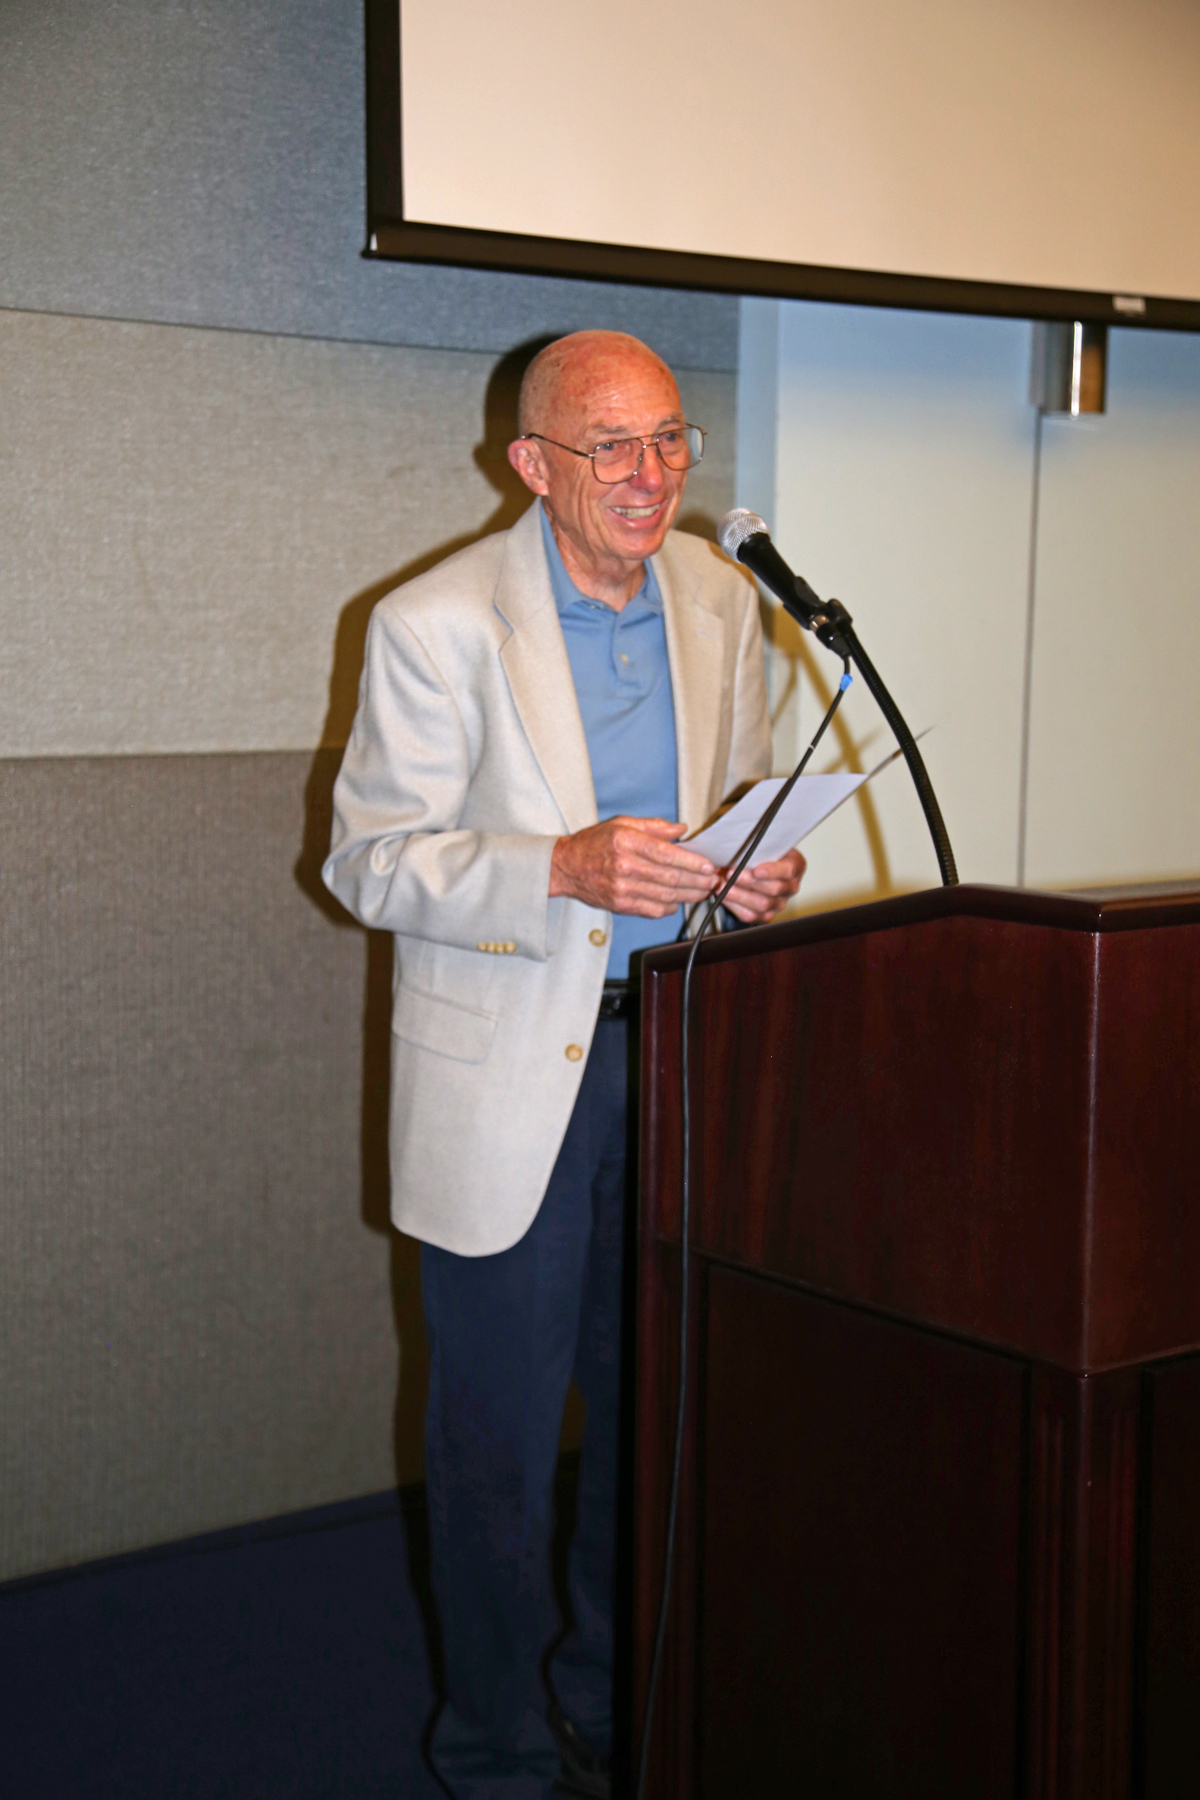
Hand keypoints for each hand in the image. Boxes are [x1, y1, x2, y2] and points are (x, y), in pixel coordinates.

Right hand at [549, 817, 718, 917]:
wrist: (565, 867)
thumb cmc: (593, 843)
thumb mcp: (621, 824)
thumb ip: (653, 826)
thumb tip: (682, 829)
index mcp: (626, 842)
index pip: (667, 854)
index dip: (692, 861)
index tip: (708, 864)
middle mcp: (625, 866)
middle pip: (670, 877)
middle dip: (697, 880)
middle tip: (712, 880)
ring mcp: (622, 889)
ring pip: (666, 895)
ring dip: (689, 895)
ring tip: (703, 891)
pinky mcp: (621, 905)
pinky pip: (653, 910)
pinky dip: (670, 906)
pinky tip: (679, 900)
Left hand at [720, 848, 805, 923]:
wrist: (752, 865)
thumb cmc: (758, 851)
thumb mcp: (761, 842)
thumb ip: (756, 841)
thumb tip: (742, 841)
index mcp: (795, 865)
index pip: (789, 870)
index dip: (773, 871)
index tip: (756, 870)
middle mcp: (791, 887)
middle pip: (774, 889)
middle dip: (749, 882)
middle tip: (730, 873)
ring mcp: (779, 903)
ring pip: (761, 905)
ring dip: (739, 894)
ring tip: (722, 885)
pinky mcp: (765, 916)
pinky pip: (750, 915)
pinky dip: (733, 905)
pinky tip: (722, 894)